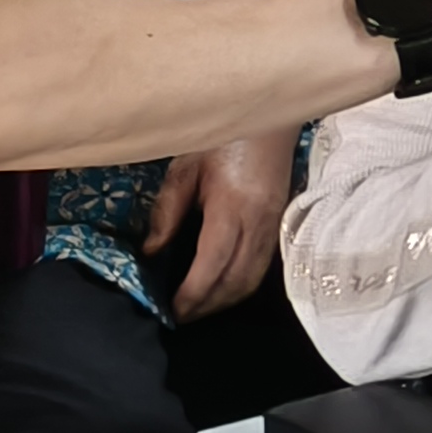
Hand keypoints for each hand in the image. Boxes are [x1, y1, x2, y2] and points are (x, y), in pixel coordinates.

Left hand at [144, 128, 294, 318]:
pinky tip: (222, 286)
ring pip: (252, 278)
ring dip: (226, 300)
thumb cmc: (221, 135)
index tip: (173, 309)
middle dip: (208, 306)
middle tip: (181, 317)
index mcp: (232, 206)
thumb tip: (152, 252)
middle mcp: (258, 222)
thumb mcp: (185, 167)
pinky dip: (240, 285)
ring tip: (198, 307)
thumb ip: (168, 211)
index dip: (193, 293)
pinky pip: (261, 266)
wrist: (267, 115)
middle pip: (236, 281)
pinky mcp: (279, 223)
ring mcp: (273, 224)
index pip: (213, 263)